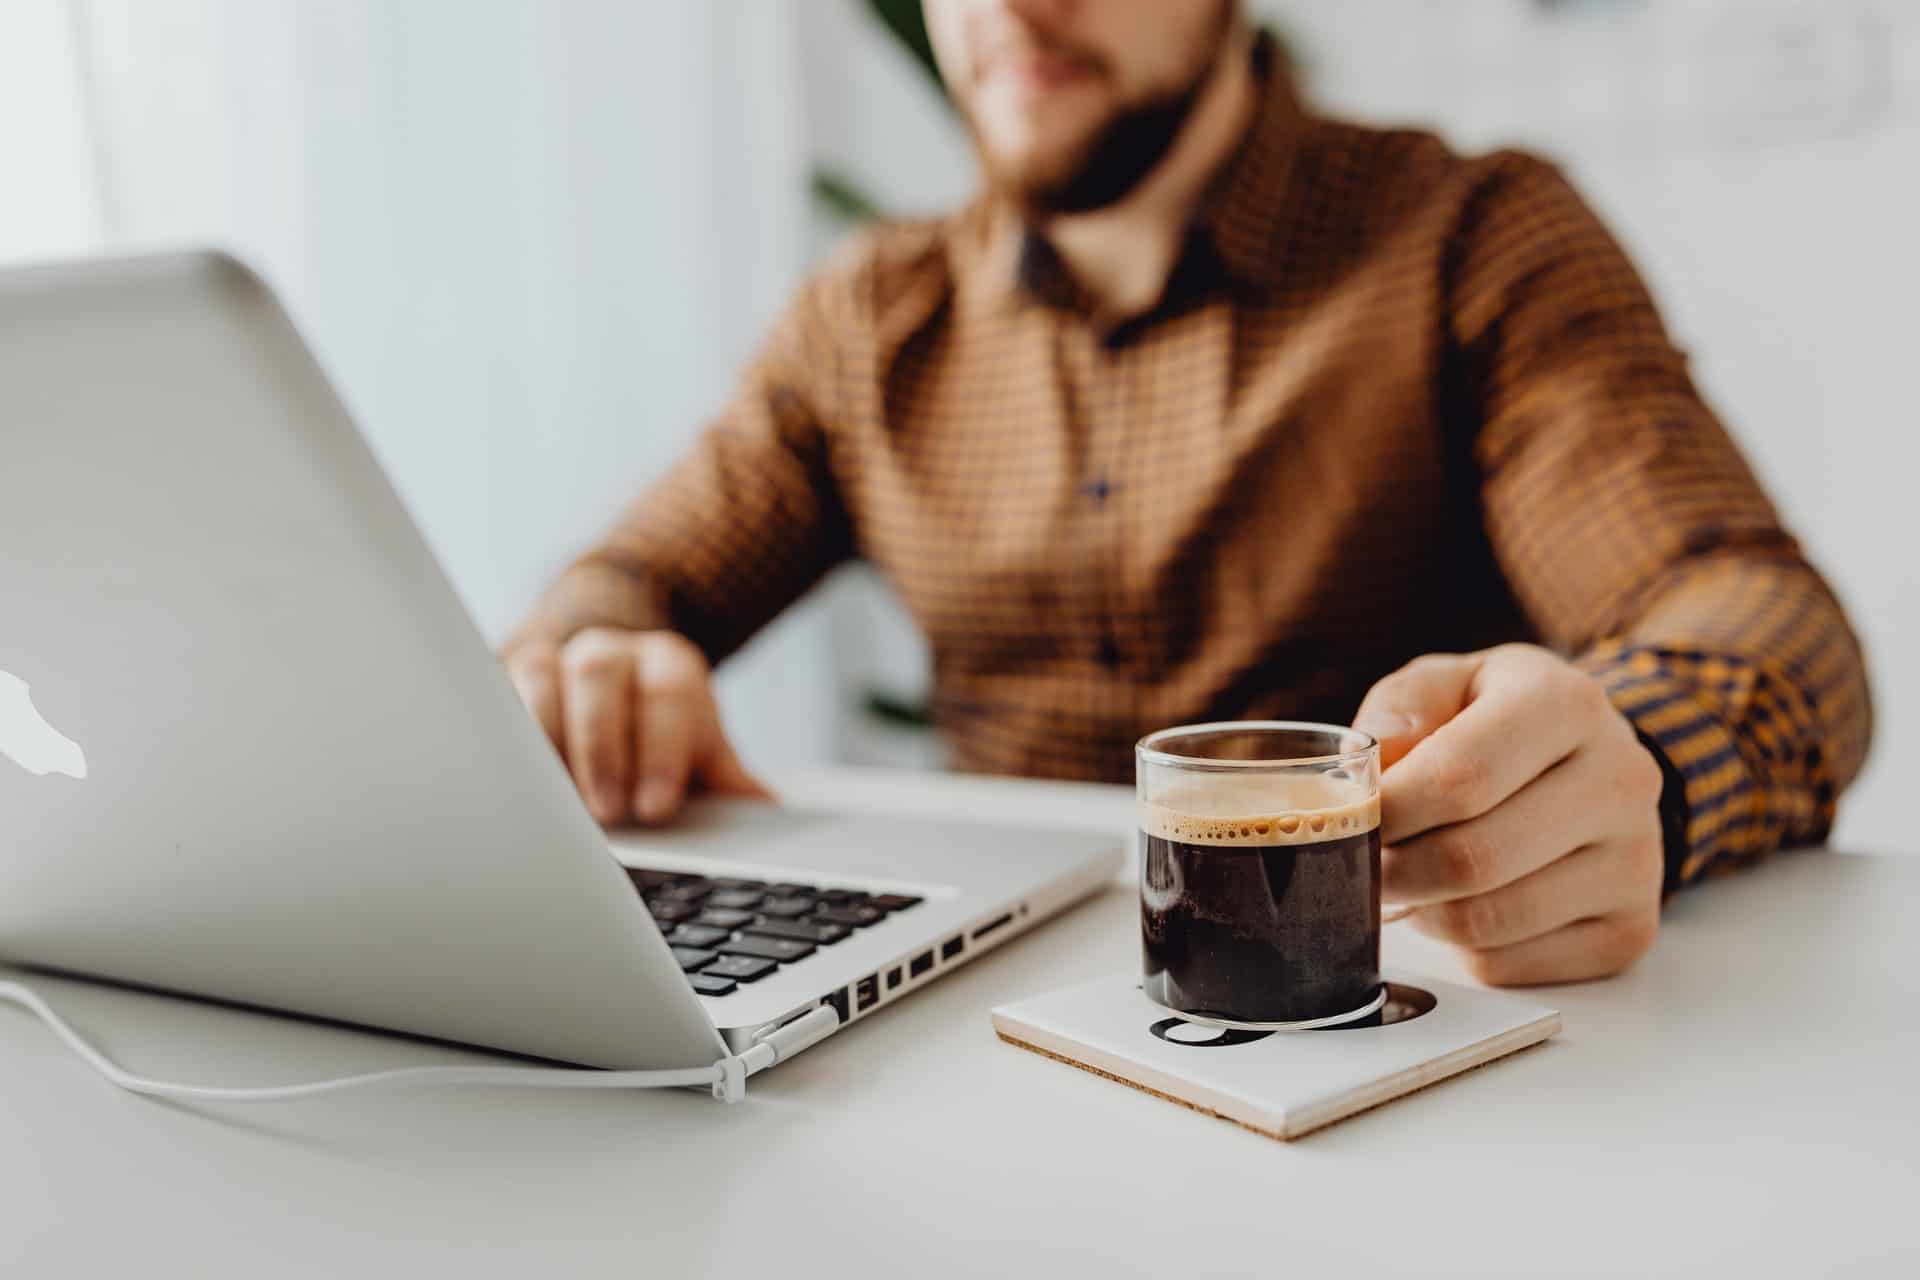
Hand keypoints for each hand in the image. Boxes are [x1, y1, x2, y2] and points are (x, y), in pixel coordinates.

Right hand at [502, 628, 770, 825]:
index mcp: (667, 662)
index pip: (668, 691)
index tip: (656, 806)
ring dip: (550, 744)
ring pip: (543, 676)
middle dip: (603, 748)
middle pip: (600, 674)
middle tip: (608, 813)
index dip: (662, 750)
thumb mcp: (696, 752)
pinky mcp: (507, 678)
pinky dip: (508, 740)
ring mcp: (555, 658)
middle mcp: (609, 649)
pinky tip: (516, 785)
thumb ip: (724, 778)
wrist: (610, 685)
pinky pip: (498, 694)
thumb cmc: (655, 734)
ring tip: (560, 806)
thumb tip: (764, 809)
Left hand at [1353, 644, 1663, 984]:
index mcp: (1566, 705)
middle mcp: (1618, 780)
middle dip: (1393, 871)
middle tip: (1364, 863)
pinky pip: (1507, 965)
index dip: (1387, 812)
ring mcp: (1635, 863)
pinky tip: (1464, 903)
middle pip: (1470, 859)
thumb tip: (1376, 766)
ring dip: (1423, 910)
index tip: (1351, 821)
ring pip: (1485, 922)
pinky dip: (1461, 946)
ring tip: (1414, 877)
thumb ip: (1400, 709)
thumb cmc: (1497, 721)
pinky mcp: (1629, 929)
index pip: (1459, 777)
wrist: (1592, 761)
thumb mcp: (1447, 684)